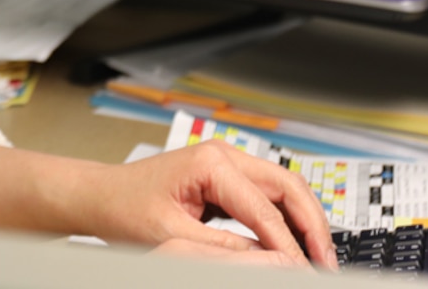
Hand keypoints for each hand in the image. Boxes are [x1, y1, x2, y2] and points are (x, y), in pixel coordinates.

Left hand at [94, 141, 336, 267]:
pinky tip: (294, 245)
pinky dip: (285, 218)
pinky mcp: (224, 176)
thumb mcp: (175, 238)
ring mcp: (225, 162)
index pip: (266, 209)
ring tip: (318, 258)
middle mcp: (223, 154)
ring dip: (303, 220)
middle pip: (288, 186)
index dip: (290, 246)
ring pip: (283, 188)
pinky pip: (266, 194)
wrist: (100, 195)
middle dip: (313, 225)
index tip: (306, 274)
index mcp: (210, 163)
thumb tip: (276, 263)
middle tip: (327, 263)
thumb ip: (227, 251)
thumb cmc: (125, 209)